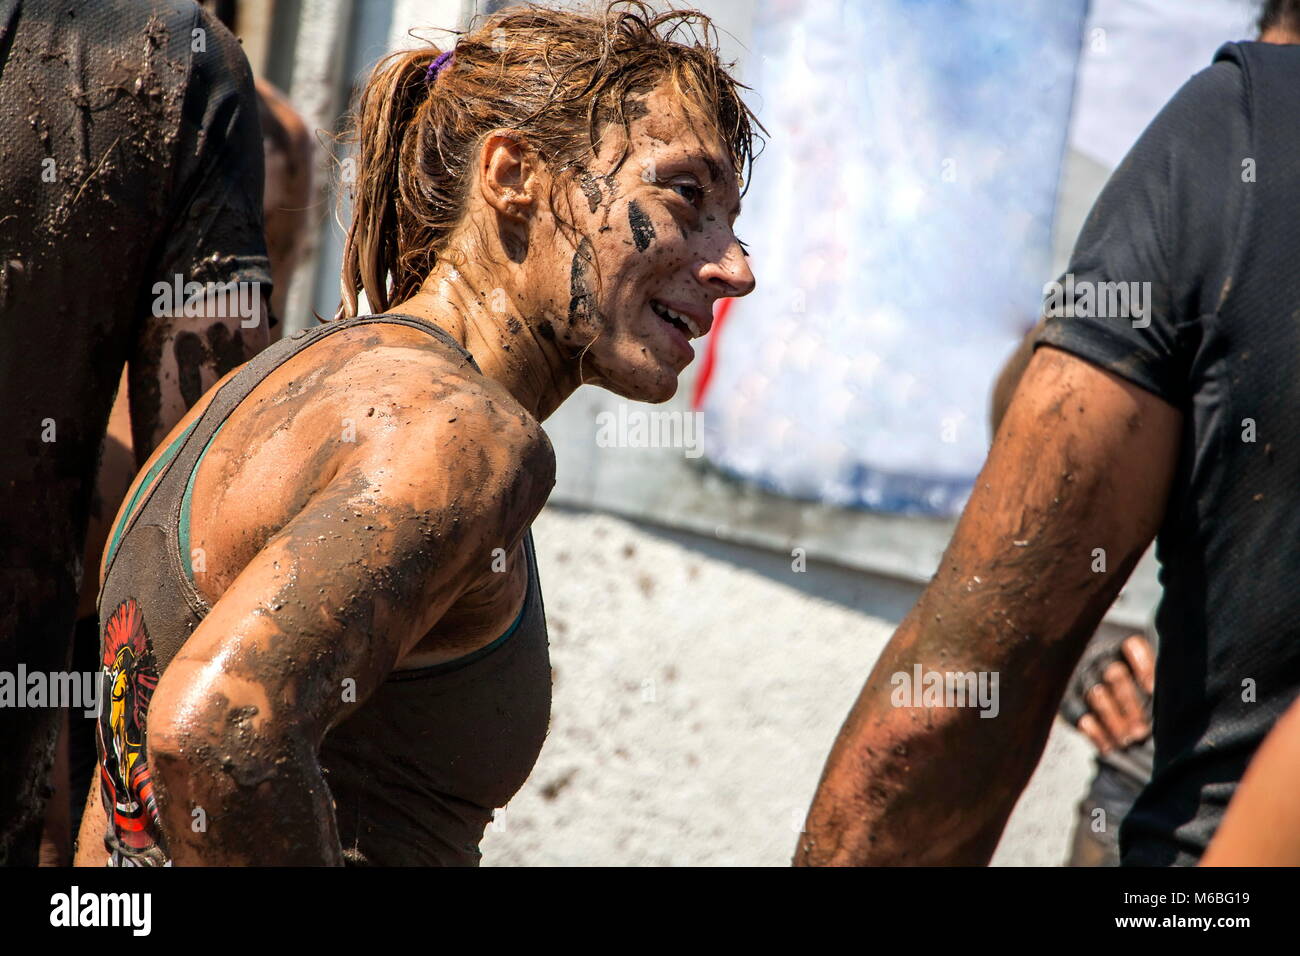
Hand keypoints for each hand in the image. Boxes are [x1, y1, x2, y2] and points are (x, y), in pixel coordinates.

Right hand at [1077, 635, 1154, 753]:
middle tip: (1142, 730)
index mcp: (1120, 647)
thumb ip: (1157, 681)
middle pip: (1115, 675)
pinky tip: (1111, 747)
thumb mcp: (1141, 672)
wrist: (1089, 686)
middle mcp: (1098, 659)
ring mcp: (1080, 679)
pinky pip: (1080, 717)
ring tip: (1130, 740)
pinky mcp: (1068, 701)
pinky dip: (1096, 734)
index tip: (1152, 690)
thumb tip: (1182, 701)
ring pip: (1097, 697)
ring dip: (1114, 721)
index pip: (1133, 647)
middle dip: (1131, 704)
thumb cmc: (1129, 682)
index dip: (1144, 668)